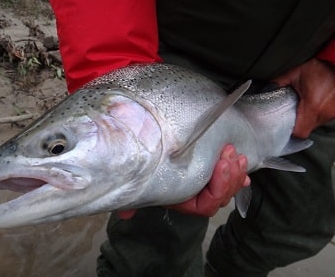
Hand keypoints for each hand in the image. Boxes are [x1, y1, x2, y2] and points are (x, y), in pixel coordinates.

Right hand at [117, 144, 249, 218]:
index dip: (218, 187)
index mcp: (183, 201)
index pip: (206, 204)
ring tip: (238, 156)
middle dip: (230, 176)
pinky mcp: (211, 174)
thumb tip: (124, 215)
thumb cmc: (145, 170)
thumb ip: (133, 201)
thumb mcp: (139, 186)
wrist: (147, 158)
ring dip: (236, 173)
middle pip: (221, 196)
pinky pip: (229, 179)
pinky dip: (238, 174)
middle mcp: (196, 196)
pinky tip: (244, 166)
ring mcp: (205, 186)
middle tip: (230, 154)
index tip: (220, 164)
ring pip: (228, 188)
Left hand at [273, 58, 334, 137]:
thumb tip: (265, 90)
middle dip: (295, 125)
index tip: (281, 126)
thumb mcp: (296, 73)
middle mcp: (324, 114)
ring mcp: (331, 115)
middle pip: (305, 130)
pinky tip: (308, 106)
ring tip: (298, 108)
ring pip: (313, 126)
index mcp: (313, 106)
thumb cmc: (320, 70)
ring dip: (304, 120)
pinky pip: (319, 120)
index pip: (300, 132)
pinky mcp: (334, 113)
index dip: (290, 132)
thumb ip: (279, 82)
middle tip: (287, 115)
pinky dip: (312, 116)